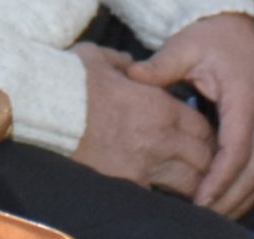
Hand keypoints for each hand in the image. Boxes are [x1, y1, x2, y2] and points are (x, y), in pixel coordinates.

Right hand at [70, 43, 215, 201]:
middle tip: (202, 163)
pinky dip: (166, 195)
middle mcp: (161, 138)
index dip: (207, 134)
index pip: (202, 127)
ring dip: (193, 183)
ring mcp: (145, 165)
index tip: (202, 138)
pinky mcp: (127, 184)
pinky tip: (163, 191)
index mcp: (160, 106)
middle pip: (203, 158)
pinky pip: (159, 196)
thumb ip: (123, 63)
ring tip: (190, 182)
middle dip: (207, 161)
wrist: (46, 111)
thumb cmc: (72, 82)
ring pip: (189, 183)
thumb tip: (131, 67)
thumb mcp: (100, 57)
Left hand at [127, 15, 253, 217]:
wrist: (235, 27)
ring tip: (212, 215)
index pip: (236, 150)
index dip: (219, 179)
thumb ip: (161, 65)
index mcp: (244, 97)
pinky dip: (247, 187)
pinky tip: (226, 200)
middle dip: (229, 198)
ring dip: (241, 198)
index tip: (199, 200)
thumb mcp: (183, 46)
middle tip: (202, 217)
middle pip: (253, 170)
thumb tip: (133, 75)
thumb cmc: (208, 38)